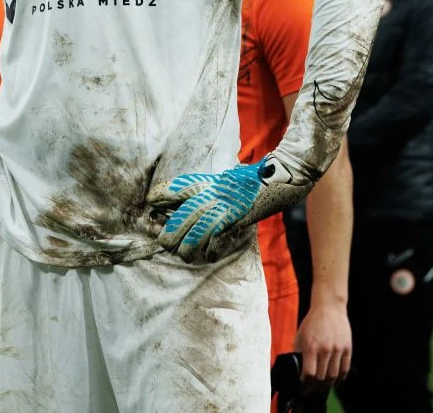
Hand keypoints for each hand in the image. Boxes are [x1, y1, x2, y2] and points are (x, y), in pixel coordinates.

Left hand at [151, 154, 311, 262]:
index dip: (163, 194)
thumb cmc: (253, 180)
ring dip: (190, 243)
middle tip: (163, 241)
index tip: (149, 201)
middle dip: (173, 228)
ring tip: (182, 254)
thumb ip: (210, 190)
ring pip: (202, 226)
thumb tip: (189, 203)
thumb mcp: (226, 181)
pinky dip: (213, 247)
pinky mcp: (242, 216)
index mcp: (210, 181)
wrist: (283, 177)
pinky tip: (208, 256)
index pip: (180, 186)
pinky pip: (222, 234)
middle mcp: (217, 191)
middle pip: (187, 211)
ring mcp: (229, 204)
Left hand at [294, 298, 351, 390]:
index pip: (309, 374)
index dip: (305, 383)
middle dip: (315, 387)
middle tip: (311, 390)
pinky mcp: (348, 348)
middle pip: (321, 378)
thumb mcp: (300, 336)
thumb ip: (299, 353)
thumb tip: (297, 369)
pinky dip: (339, 378)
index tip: (302, 385)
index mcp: (311, 346)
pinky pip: (344, 369)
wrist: (329, 307)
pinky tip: (334, 381)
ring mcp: (338, 349)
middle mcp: (325, 349)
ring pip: (333, 376)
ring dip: (327, 385)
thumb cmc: (312, 322)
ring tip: (321, 387)